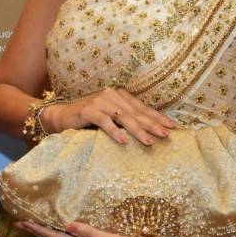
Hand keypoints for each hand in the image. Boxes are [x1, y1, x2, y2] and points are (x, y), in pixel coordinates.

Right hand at [48, 87, 176, 145]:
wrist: (62, 117)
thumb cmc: (89, 120)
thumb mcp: (111, 118)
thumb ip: (127, 120)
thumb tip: (152, 132)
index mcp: (120, 95)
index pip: (143, 108)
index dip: (158, 117)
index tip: (173, 127)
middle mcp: (111, 95)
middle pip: (136, 113)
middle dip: (152, 125)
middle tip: (166, 135)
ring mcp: (100, 101)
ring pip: (123, 117)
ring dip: (138, 131)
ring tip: (149, 141)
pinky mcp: (88, 110)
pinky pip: (104, 122)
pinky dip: (114, 132)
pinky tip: (124, 141)